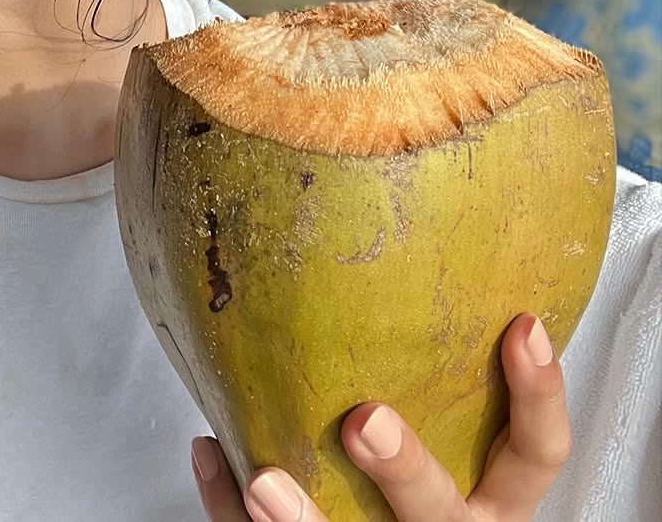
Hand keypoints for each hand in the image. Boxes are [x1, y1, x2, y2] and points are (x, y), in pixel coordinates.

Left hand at [191, 313, 571, 521]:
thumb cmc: (408, 475)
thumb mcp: (450, 430)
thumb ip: (437, 375)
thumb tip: (384, 253)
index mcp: (490, 497)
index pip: (537, 456)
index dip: (540, 396)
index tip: (521, 325)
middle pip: (443, 516)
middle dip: (406, 469)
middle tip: (364, 418)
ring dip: (304, 519)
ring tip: (262, 480)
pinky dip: (229, 507)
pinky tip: (210, 453)